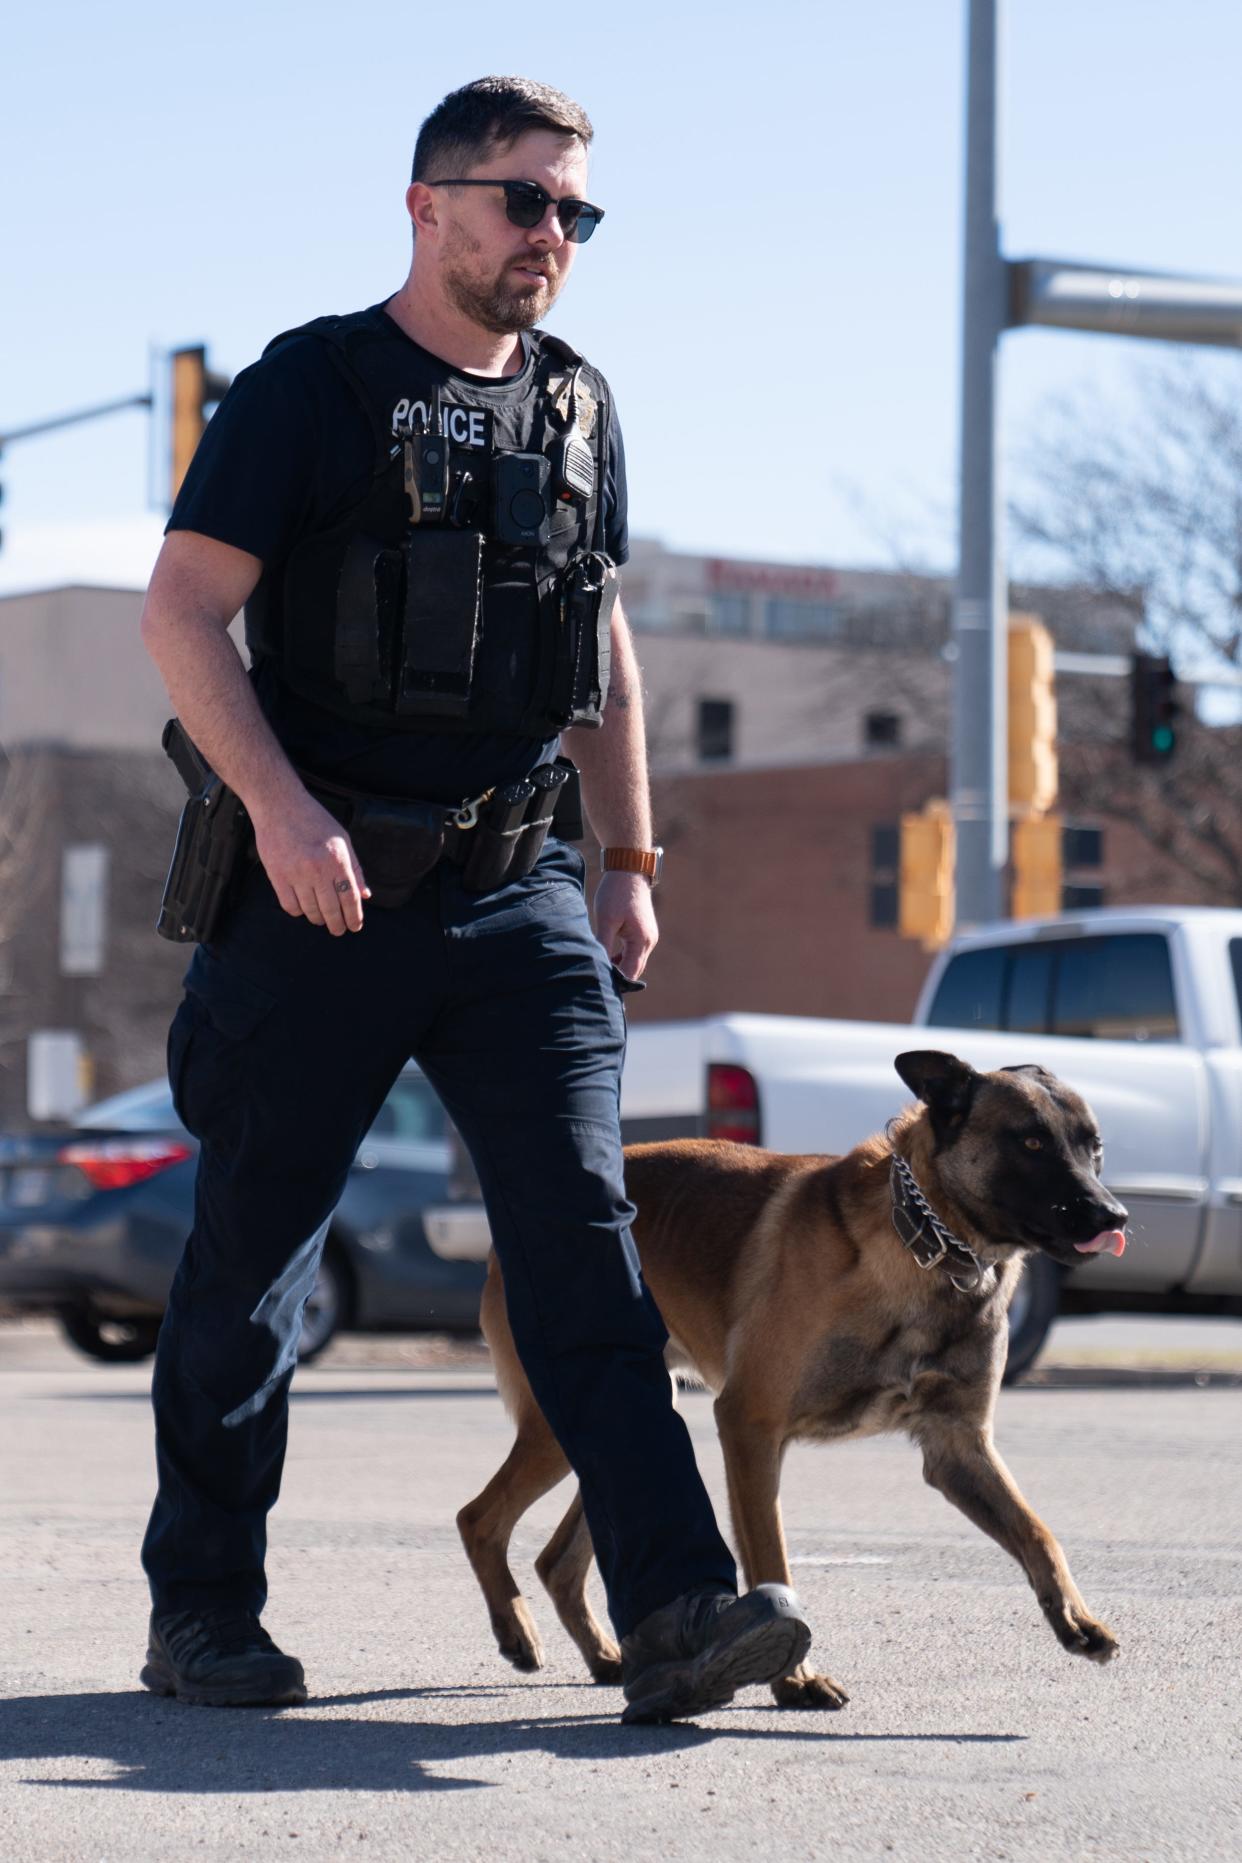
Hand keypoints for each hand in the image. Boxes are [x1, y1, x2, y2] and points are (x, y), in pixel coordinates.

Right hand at [250, 791, 370, 934]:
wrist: (279, 805)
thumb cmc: (314, 820)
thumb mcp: (342, 840)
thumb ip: (355, 869)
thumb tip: (365, 895)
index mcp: (337, 860)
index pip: (350, 898)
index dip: (354, 917)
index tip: (355, 927)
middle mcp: (318, 869)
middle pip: (331, 910)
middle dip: (337, 925)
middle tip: (339, 931)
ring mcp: (296, 874)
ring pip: (310, 910)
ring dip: (318, 919)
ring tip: (321, 919)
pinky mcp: (277, 876)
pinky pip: (290, 906)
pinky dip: (298, 912)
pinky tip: (303, 908)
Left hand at [593, 871, 656, 979]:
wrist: (628, 870)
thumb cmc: (616, 893)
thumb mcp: (606, 920)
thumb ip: (604, 945)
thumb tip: (599, 965)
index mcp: (642, 941)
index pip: (630, 972)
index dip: (615, 981)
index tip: (598, 983)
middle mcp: (649, 941)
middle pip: (634, 970)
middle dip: (618, 977)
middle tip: (596, 979)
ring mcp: (647, 936)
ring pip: (633, 961)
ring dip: (619, 967)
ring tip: (600, 968)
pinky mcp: (642, 931)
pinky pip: (633, 951)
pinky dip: (621, 957)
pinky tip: (607, 956)